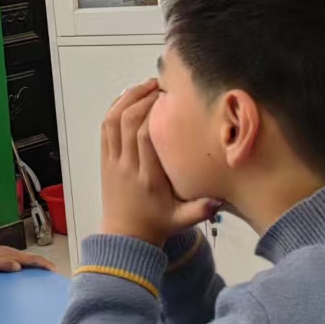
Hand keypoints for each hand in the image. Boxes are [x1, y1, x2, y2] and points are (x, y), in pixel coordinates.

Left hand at [0, 241, 57, 273]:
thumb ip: (2, 264)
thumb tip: (18, 267)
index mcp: (12, 255)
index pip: (32, 259)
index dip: (44, 264)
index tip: (54, 270)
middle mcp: (14, 254)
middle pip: (35, 260)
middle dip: (46, 266)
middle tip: (56, 275)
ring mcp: (12, 255)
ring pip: (30, 261)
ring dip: (40, 266)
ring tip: (48, 276)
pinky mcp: (8, 258)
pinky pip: (24, 263)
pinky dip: (32, 267)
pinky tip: (32, 274)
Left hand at [100, 80, 220, 246]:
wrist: (124, 237)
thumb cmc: (154, 225)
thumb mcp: (181, 220)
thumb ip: (200, 210)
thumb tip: (220, 200)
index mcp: (146, 177)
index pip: (144, 137)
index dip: (152, 113)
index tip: (168, 100)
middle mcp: (126, 165)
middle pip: (126, 122)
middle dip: (141, 98)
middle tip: (159, 86)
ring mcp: (113, 161)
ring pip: (111, 121)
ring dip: (126, 99)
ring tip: (145, 86)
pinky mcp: (105, 160)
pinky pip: (105, 128)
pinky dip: (114, 109)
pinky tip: (128, 97)